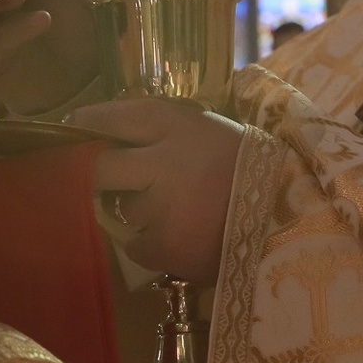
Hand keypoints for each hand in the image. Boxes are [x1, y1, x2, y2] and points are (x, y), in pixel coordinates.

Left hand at [70, 99, 243, 282]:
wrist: (291, 218)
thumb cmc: (250, 167)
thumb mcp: (209, 128)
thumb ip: (163, 128)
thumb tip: (109, 130)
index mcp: (175, 124)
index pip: (111, 117)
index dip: (86, 122)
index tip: (72, 127)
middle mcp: (160, 161)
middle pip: (98, 166)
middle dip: (95, 174)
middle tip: (105, 180)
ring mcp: (160, 207)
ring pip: (120, 209)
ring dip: (136, 211)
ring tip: (173, 211)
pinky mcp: (164, 245)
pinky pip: (135, 245)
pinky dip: (150, 243)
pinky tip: (179, 236)